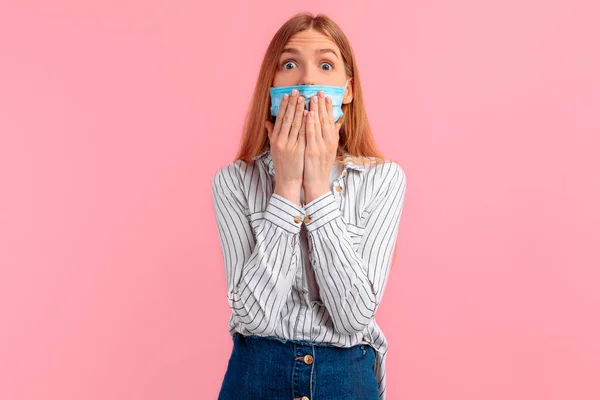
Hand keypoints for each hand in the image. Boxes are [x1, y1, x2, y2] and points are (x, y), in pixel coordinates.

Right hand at [264, 89, 307, 203]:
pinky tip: (309, 114)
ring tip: (304, 98)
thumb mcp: (274, 148)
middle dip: (292, 104)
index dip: (284, 106)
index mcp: (275, 139)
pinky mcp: (299, 150)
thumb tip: (268, 122)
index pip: (280, 119)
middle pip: (287, 119)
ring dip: (300, 110)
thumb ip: (272, 134)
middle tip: (297, 92)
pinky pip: (303, 134)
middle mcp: (281, 141)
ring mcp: (291, 145)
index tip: (287, 95)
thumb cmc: (282, 164)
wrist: (287, 180)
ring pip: (295, 124)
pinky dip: (306, 123)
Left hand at [302, 90, 341, 198]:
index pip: (330, 120)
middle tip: (319, 91)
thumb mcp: (329, 150)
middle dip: (322, 104)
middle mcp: (328, 142)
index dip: (328, 107)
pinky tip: (307, 113)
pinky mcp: (312, 151)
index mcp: (331, 141)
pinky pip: (310, 134)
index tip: (326, 95)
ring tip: (313, 97)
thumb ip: (333, 135)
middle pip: (325, 119)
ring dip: (316, 110)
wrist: (316, 183)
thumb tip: (337, 122)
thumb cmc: (320, 167)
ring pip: (318, 124)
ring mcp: (320, 146)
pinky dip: (309, 123)